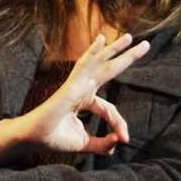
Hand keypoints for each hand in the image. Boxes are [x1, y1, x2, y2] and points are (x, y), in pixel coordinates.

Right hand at [8, 32, 148, 154]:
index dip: (120, 123)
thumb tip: (122, 141)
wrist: (35, 139)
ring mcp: (76, 86)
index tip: (125, 138)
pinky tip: (101, 39)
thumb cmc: (54, 139)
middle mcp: (83, 89)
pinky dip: (92, 53)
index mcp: (85, 101)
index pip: (110, 109)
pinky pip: (83, 67)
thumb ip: (104, 144)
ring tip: (129, 37)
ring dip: (115, 49)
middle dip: (127, 58)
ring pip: (100, 64)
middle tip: (146, 45)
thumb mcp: (86, 144)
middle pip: (109, 71)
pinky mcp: (70, 87)